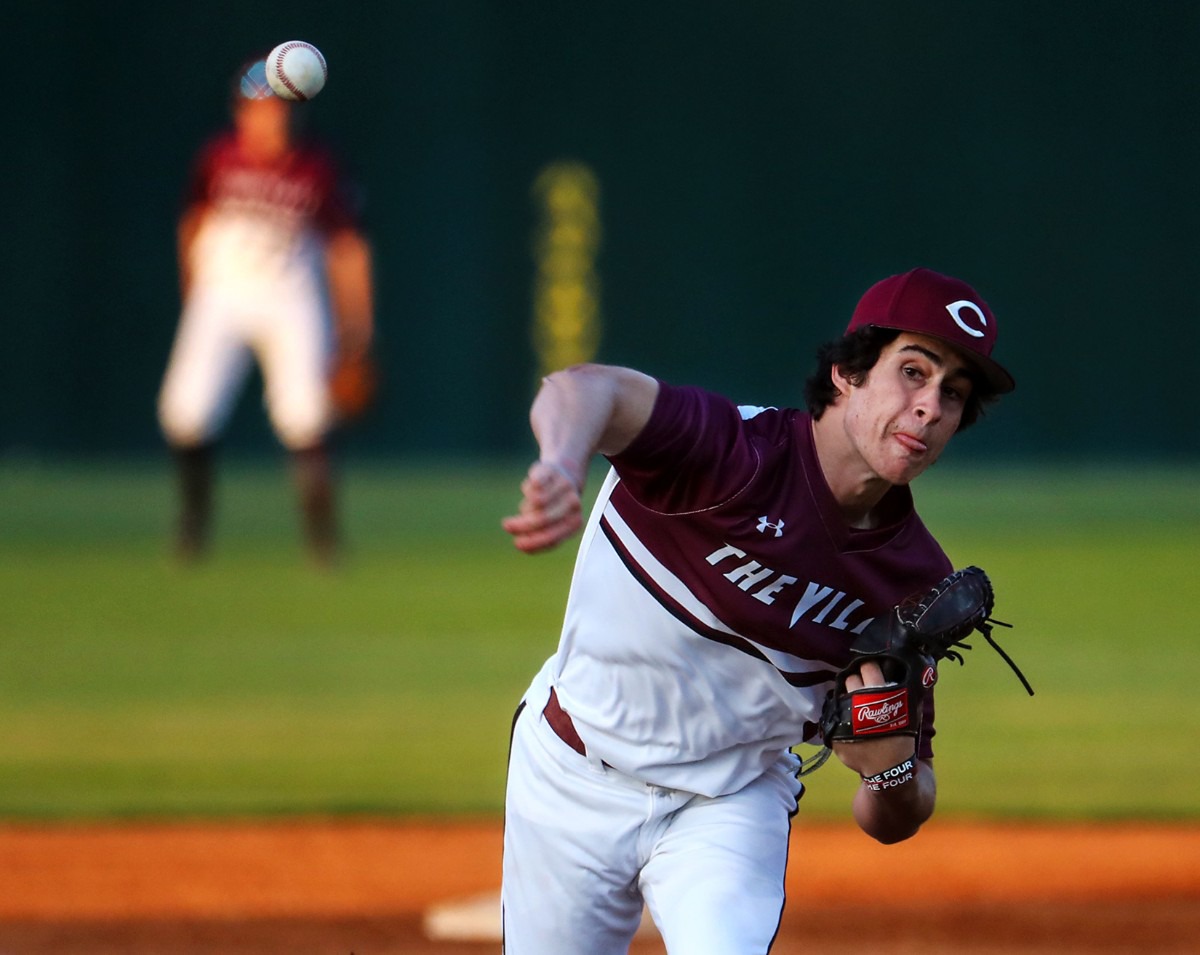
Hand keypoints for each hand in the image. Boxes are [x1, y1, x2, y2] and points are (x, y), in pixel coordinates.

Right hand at [501, 460, 583, 552]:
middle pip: (542, 518)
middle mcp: (573, 503)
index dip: (532, 542)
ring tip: (528, 505)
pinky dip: (527, 488)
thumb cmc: (555, 505)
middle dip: (521, 525)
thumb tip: (521, 545)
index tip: (517, 543)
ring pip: (535, 502)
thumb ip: (540, 537)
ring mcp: (563, 485)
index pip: (552, 537)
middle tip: (507, 527)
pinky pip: (533, 483)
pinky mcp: (551, 470)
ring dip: (525, 507)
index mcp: (575, 521)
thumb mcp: (552, 525)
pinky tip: (530, 489)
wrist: (566, 472)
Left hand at [830, 659, 917, 777]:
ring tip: (855, 706)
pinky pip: (833, 716)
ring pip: (839, 696)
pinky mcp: (834, 732)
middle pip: (850, 679)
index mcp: (877, 694)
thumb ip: (901, 691)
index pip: (868, 666)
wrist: (890, 769)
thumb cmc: (901, 738)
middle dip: (857, 682)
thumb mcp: (908, 711)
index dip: (870, 667)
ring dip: (847, 698)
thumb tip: (899, 670)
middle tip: (864, 690)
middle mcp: (857, 702)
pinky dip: (839, 717)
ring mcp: (843, 717)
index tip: (872, 671)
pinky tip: (848, 721)